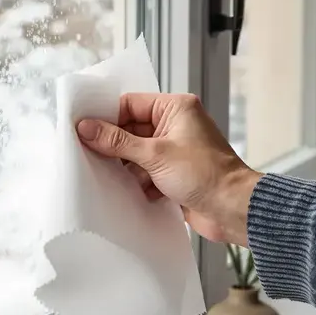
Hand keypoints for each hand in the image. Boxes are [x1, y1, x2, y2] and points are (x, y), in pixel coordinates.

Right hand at [75, 93, 262, 245]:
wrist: (232, 210)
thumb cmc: (207, 175)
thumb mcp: (154, 154)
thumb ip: (117, 141)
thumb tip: (88, 128)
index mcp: (176, 108)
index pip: (130, 104)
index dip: (106, 116)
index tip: (83, 128)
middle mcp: (176, 125)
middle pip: (131, 129)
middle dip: (114, 144)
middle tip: (88, 152)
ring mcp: (175, 150)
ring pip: (136, 152)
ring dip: (125, 165)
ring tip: (108, 175)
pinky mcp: (174, 173)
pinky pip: (146, 171)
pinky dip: (136, 181)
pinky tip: (129, 190)